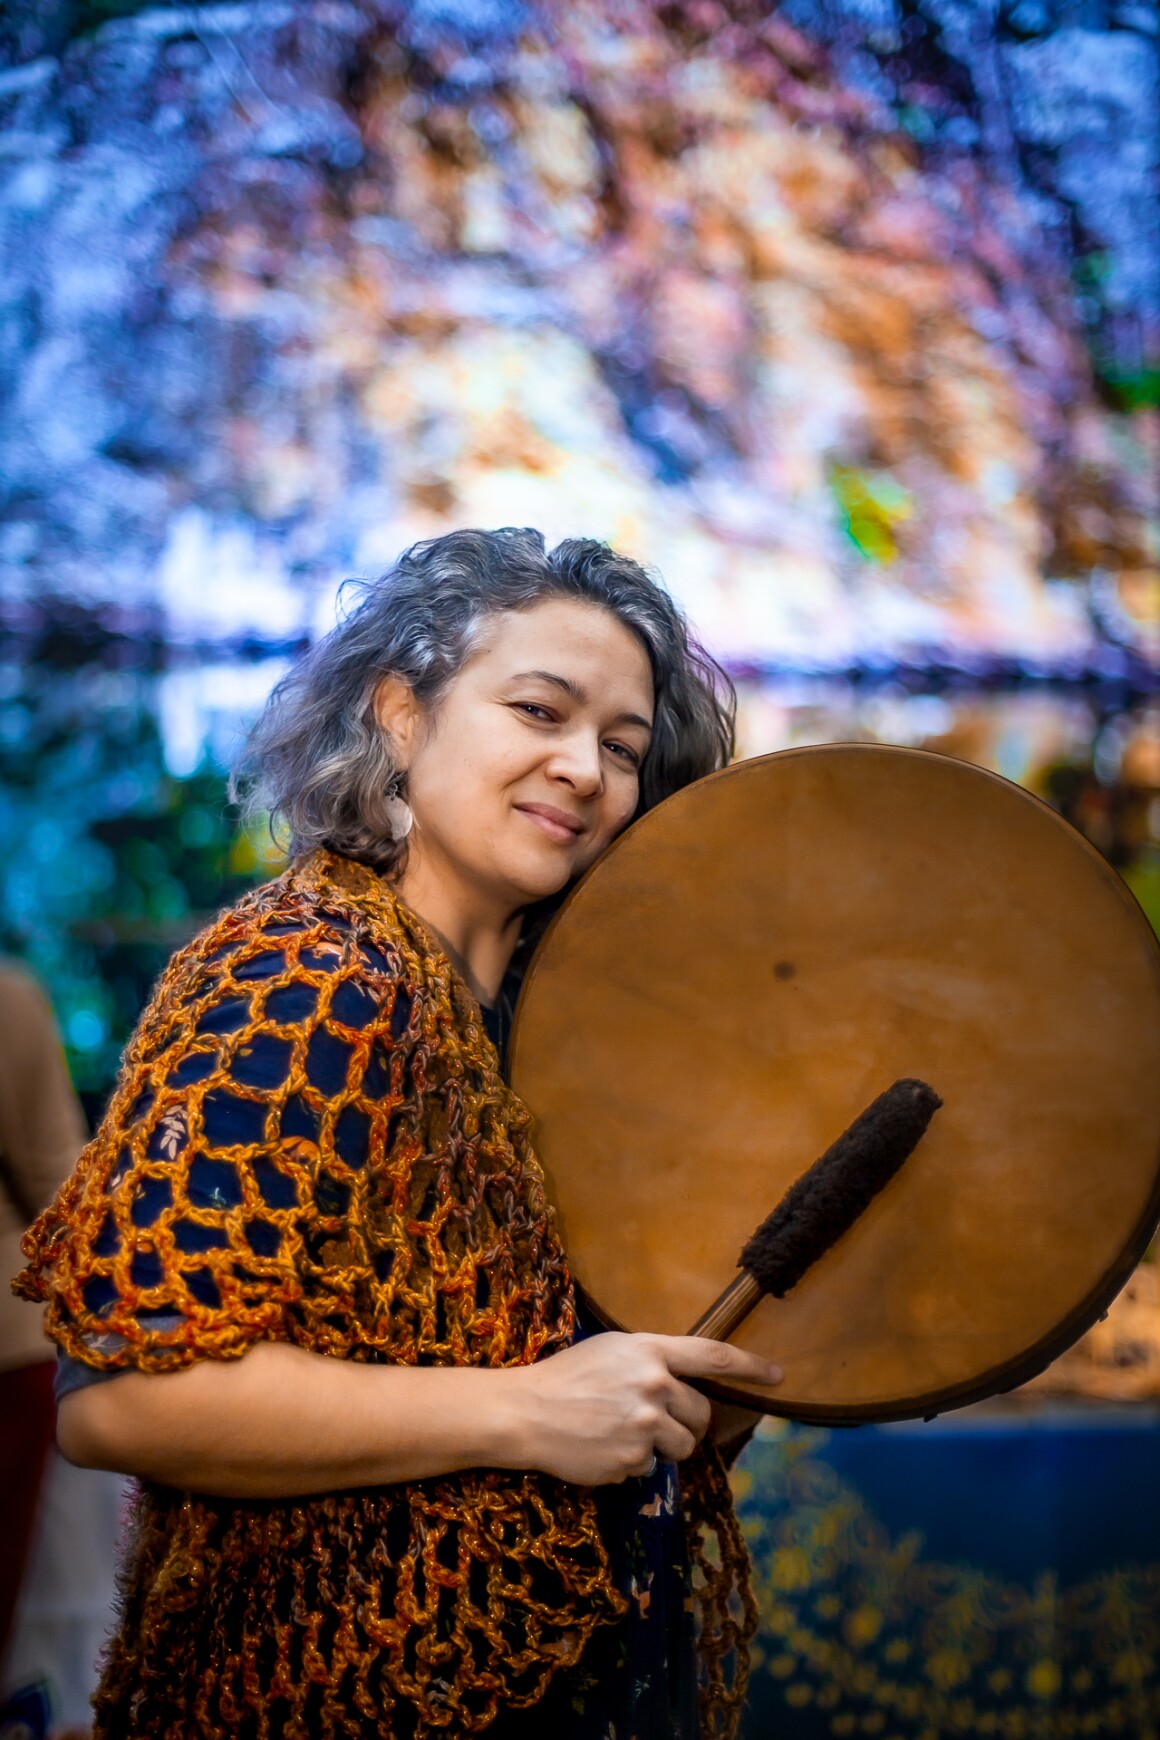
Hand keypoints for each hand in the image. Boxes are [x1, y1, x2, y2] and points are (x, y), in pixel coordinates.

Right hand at [508, 1333, 781, 1486]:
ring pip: (682, 1447)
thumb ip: (652, 1361)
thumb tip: (684, 1383)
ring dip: (661, 1447)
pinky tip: (602, 1448)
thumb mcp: (612, 1350)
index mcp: (650, 1351)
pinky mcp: (632, 1460)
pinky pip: (649, 1468)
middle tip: (653, 1420)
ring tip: (621, 1433)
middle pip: (702, 1415)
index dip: (751, 1366)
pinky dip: (631, 1463)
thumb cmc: (566, 1376)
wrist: (525, 1412)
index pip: (713, 1356)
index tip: (778, 1376)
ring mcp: (644, 1425)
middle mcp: (654, 1385)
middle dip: (687, 1423)